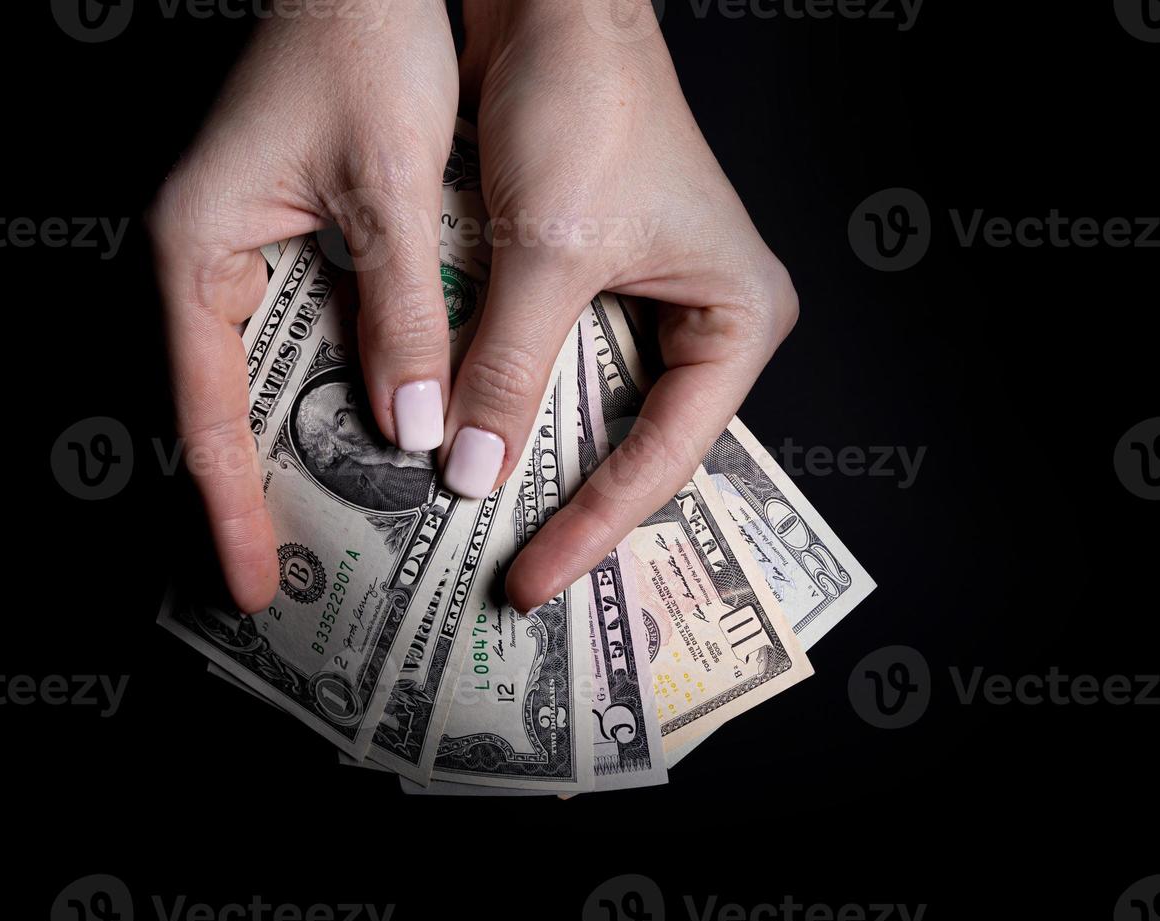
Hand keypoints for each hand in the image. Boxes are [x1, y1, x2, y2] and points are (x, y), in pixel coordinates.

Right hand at [149, 2, 457, 612]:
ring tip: (326, 531)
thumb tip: (418, 426)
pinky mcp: (271, 237)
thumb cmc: (362, 42)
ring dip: (289, 449)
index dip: (231, 504)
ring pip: (253, 379)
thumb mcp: (391, 186)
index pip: (208, 411)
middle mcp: (197, 256)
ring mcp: (230, 248)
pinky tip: (363, 435)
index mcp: (196, 247)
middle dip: (254, 492)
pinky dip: (323, 391)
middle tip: (290, 579)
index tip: (252, 582)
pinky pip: (288, 338)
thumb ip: (402, 310)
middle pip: (216, 407)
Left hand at [449, 0, 798, 611]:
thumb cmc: (586, 103)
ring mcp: (647, 305)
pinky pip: (554, 370)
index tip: (531, 581)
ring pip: (589, 415)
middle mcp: (703, 320)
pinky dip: (509, 405)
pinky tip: (464, 449)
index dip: (594, 525)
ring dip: (534, 462)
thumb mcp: (545, 252)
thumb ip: (508, 368)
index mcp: (737, 317)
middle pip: (634, 446)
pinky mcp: (589, 287)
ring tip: (480, 534)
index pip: (664, 457)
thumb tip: (468, 471)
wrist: (551, 8)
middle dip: (569, 507)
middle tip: (507, 577)